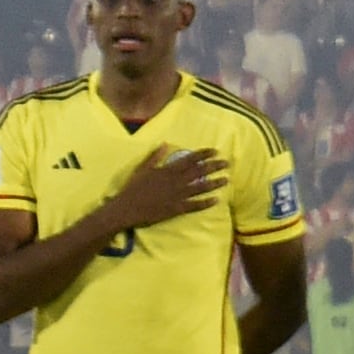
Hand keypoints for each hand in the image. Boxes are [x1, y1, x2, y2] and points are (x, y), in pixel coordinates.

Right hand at [100, 146, 223, 234]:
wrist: (127, 209)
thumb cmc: (133, 188)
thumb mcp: (143, 168)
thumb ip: (155, 157)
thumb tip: (165, 144)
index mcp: (168, 170)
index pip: (190, 159)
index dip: (204, 154)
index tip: (216, 151)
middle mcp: (176, 181)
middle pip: (199, 172)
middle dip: (214, 166)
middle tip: (227, 163)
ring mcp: (177, 196)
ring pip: (200, 188)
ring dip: (214, 183)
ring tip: (226, 180)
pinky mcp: (176, 209)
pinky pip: (195, 206)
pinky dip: (206, 203)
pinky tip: (216, 200)